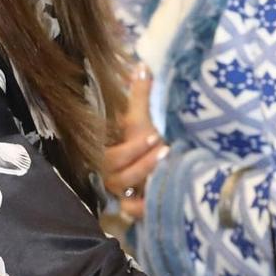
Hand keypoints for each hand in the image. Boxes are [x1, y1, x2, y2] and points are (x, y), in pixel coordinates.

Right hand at [102, 63, 162, 220]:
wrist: (146, 165)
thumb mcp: (140, 118)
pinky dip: (140, 207)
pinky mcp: (130, 205)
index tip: (156, 135)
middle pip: (118, 173)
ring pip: (125, 190)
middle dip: (143, 161)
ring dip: (146, 175)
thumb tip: (143, 66)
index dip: (134, 148)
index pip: (113, 154)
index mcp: (107, 151)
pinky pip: (131, 210)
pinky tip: (154, 200)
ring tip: (168, 161)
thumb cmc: (142, 138)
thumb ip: (140, 94)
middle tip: (166, 148)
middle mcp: (109, 172)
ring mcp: (119, 190)